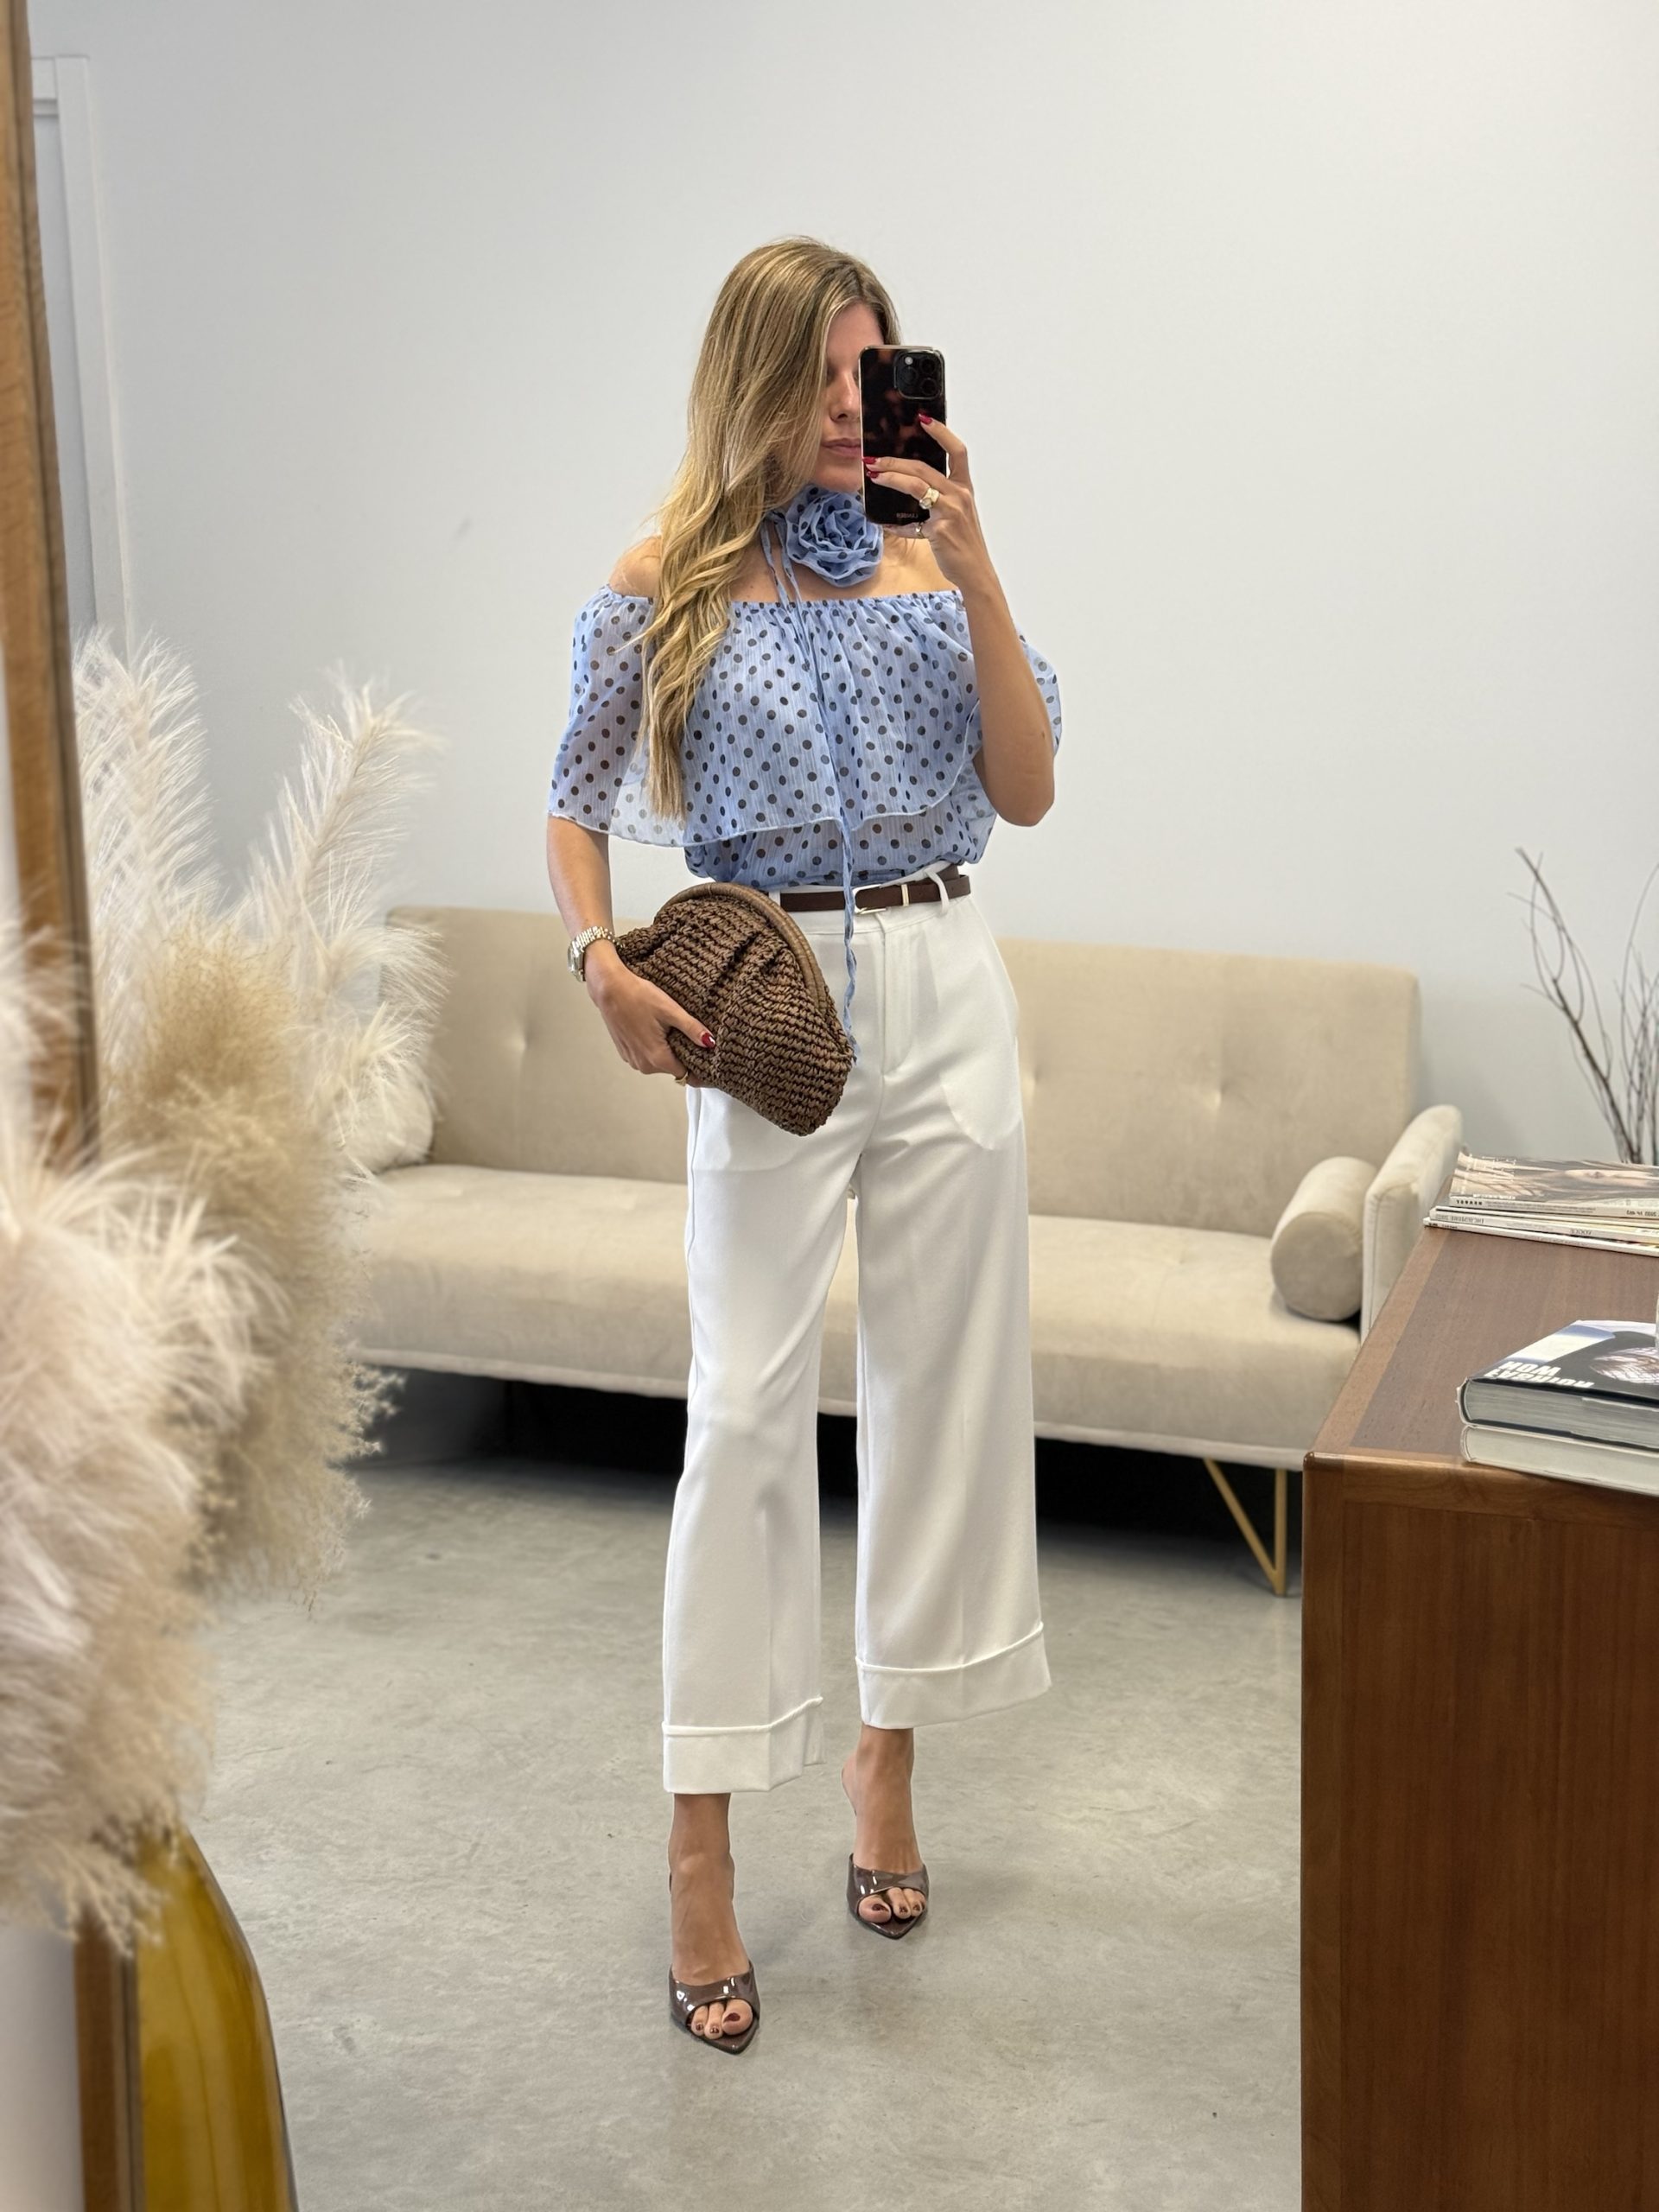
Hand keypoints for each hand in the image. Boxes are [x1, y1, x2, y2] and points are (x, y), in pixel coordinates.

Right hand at [584, 944, 711, 1076]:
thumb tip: (710, 1043)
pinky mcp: (626, 1052)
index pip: (686, 1075)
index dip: (699, 1070)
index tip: (709, 1064)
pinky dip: (654, 1048)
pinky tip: (655, 1029)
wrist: (610, 988)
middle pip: (673, 1069)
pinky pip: (647, 1057)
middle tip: (690, 1037)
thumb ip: (692, 1029)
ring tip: (671, 1030)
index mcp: (657, 1057)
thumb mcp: (671, 1010)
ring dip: (668, 1052)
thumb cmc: (638, 996)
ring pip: (659, 1063)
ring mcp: (632, 1059)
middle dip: (684, 1057)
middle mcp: (643, 1064)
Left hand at [864, 417, 994, 593]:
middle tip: (875, 459)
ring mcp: (950, 512)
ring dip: (891, 477)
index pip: (957, 451)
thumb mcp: (955, 518)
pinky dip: (896, 524)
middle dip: (896, 461)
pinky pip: (911, 522)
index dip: (941, 432)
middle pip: (924, 467)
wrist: (975, 573)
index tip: (923, 419)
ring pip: (916, 485)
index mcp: (964, 489)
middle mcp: (959, 496)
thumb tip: (905, 499)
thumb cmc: (964, 546)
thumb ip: (935, 504)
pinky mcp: (940, 530)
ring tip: (874, 475)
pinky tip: (885, 524)